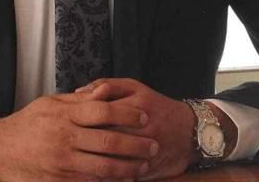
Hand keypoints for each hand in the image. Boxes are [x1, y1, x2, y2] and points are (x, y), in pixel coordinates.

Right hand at [0, 87, 157, 180]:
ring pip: (104, 167)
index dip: (128, 114)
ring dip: (129, 168)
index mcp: (64, 115)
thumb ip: (79, 99)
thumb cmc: (28, 124)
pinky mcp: (59, 181)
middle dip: (137, 145)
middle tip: (154, 145)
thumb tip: (105, 92)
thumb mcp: (50, 103)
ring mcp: (62, 163)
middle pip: (109, 141)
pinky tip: (123, 180)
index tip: (144, 117)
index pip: (103, 111)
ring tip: (144, 166)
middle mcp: (64, 138)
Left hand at [75, 78, 226, 179]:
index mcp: (136, 106)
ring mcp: (146, 151)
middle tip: (68, 144)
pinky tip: (94, 174)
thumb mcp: (135, 88)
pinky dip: (108, 177)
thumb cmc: (156, 106)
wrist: (190, 131)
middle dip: (85, 142)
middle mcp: (142, 129)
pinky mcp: (150, 169)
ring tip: (77, 160)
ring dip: (94, 162)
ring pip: (114, 160)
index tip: (69, 122)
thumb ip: (107, 85)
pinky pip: (125, 176)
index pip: (102, 113)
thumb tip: (79, 93)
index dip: (82, 120)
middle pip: (106, 138)